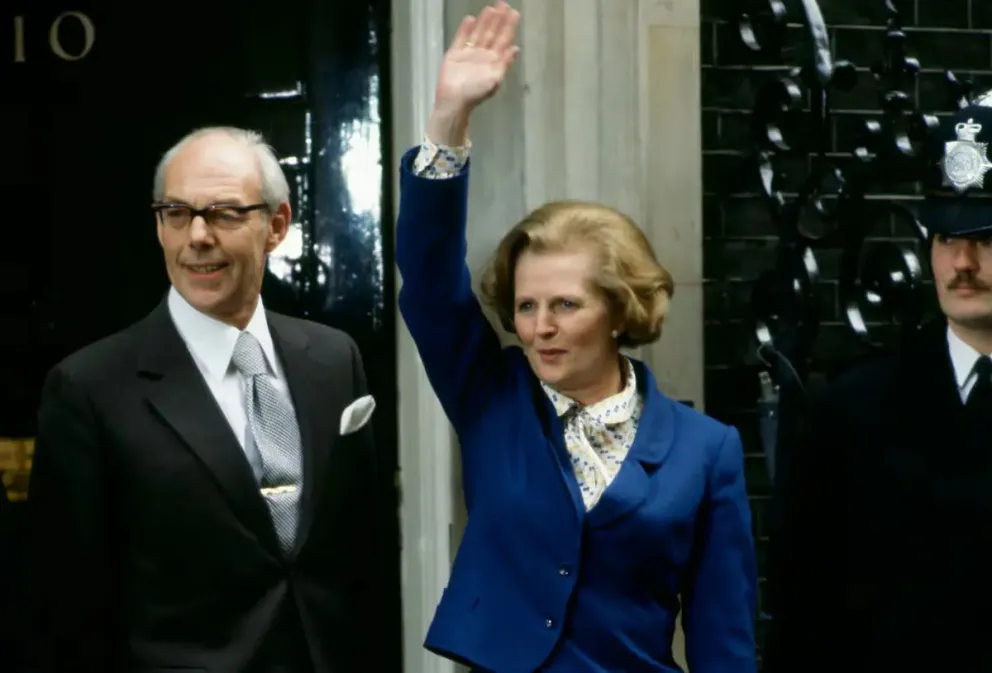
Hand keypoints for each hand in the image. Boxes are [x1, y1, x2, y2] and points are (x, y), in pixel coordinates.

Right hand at [428, 1, 519, 142]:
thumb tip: (516, 48)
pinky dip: (465, 29)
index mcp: (494, 62)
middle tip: (504, 4)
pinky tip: (470, 19)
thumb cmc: (475, 94)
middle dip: (498, 20)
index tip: (514, 13)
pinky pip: (461, 39)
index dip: (509, 27)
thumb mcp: (495, 80)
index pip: (503, 40)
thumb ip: (505, 64)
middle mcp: (482, 55)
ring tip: (490, 9)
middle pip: (492, 34)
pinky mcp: (454, 54)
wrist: (454, 101)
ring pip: (478, 33)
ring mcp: (468, 54)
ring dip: (484, 21)